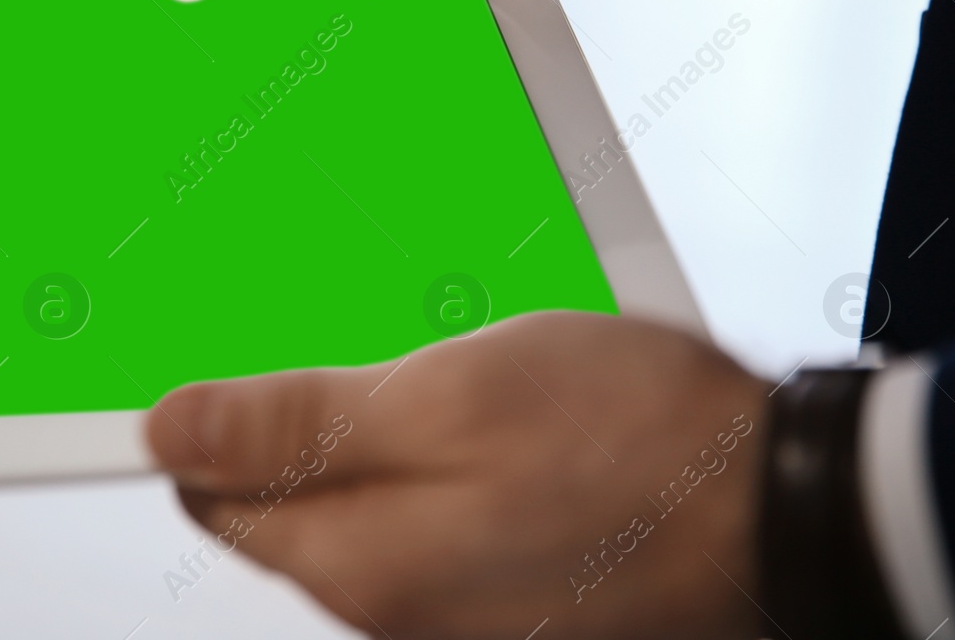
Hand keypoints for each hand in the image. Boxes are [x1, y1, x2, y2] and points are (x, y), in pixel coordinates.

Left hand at [146, 311, 768, 639]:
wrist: (788, 506)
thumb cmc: (638, 446)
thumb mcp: (446, 401)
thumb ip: (296, 425)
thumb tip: (167, 431)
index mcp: (361, 564)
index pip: (212, 498)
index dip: (202, 420)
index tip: (218, 356)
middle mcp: (398, 609)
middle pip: (289, 505)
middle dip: (299, 419)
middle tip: (361, 345)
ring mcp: (459, 608)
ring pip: (368, 504)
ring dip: (380, 432)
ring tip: (443, 369)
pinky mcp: (511, 590)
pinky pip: (435, 519)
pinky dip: (440, 460)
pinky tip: (494, 414)